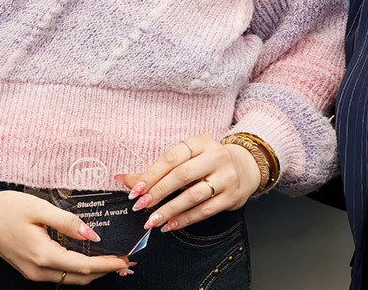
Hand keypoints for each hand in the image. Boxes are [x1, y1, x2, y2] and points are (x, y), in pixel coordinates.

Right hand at [0, 189, 129, 283]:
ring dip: (92, 273)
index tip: (125, 260)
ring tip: (112, 264)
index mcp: (43, 255)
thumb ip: (67, 222)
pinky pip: (59, 275)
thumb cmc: (5, 207)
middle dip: (104, 272)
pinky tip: (87, 261)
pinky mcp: (29, 269)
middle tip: (125, 264)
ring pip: (69, 280)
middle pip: (79, 278)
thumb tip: (92, 235)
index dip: (107, 264)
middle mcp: (38, 270)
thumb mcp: (38, 208)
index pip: (83, 266)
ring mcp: (32, 273)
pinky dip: (77, 271)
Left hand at [121, 133, 260, 233]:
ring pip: (193, 196)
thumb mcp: (186, 158)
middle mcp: (216, 156)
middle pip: (181, 176)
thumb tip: (121, 179)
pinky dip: (185, 219)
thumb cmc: (207, 162)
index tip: (135, 191)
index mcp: (201, 142)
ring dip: (169, 210)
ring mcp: (226, 177)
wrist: (245, 167)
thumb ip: (156, 170)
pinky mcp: (232, 196)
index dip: (151, 175)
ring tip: (152, 221)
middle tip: (140, 207)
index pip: (171, 158)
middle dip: (158, 193)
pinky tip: (170, 225)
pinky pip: (205, 210)